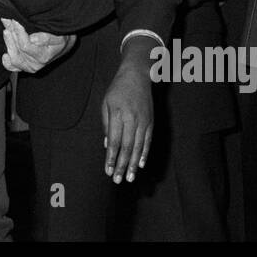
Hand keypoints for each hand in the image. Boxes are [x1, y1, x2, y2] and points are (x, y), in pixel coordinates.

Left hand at [0, 18, 74, 72]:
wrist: (62, 47)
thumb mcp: (59, 36)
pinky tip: (5, 53)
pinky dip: (6, 61)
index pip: (25, 46)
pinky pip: (11, 67)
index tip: (15, 21)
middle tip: (9, 21)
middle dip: (12, 34)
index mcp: (43, 56)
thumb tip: (33, 39)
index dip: (18, 32)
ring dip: (8, 42)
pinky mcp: (23, 67)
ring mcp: (28, 67)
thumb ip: (47, 37)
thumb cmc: (60, 38)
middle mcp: (35, 64)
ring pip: (12, 57)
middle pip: (16, 50)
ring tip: (7, 29)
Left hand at [101, 40, 153, 183]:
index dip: (111, 158)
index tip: (108, 171)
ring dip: (134, 164)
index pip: (114, 142)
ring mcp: (143, 121)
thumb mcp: (106, 103)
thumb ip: (106, 125)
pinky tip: (141, 164)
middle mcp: (132, 120)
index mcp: (118, 115)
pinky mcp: (151, 122)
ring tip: (130, 177)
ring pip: (138, 147)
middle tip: (118, 180)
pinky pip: (148, 141)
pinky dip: (144, 153)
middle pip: (127, 148)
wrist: (138, 76)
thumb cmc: (118, 90)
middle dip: (122, 165)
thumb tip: (107, 146)